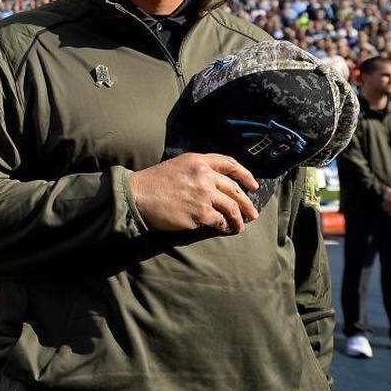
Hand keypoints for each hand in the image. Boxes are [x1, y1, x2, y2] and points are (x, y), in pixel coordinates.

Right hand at [128, 153, 259, 233]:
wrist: (137, 195)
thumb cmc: (154, 182)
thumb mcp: (177, 166)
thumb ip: (198, 169)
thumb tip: (218, 183)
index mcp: (198, 161)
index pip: (230, 164)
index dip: (245, 175)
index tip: (253, 186)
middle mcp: (204, 175)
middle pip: (235, 189)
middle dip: (247, 203)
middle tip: (252, 213)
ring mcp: (203, 195)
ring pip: (231, 207)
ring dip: (239, 219)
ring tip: (240, 226)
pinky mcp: (199, 213)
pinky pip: (219, 220)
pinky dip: (224, 226)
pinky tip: (223, 229)